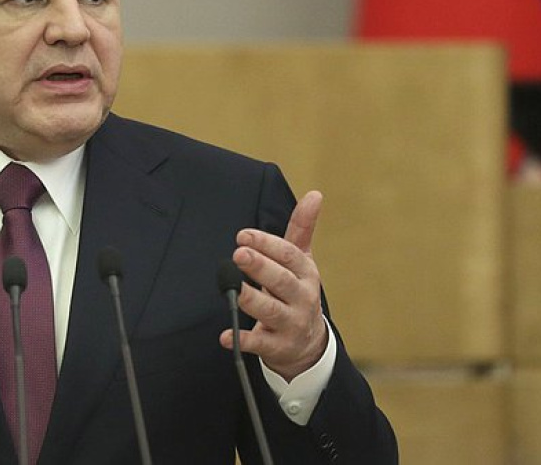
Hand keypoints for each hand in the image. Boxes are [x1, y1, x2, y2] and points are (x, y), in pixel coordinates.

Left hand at [219, 190, 327, 381]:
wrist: (308, 344)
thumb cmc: (297, 291)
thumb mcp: (302, 261)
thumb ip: (302, 228)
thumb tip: (315, 194)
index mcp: (305, 274)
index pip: (289, 256)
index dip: (267, 244)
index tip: (243, 235)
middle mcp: (301, 298)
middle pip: (282, 281)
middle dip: (261, 267)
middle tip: (239, 254)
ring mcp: (291, 324)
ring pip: (271, 311)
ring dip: (252, 300)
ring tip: (235, 290)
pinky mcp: (278, 347)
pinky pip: (260, 343)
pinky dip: (243, 339)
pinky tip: (226, 335)